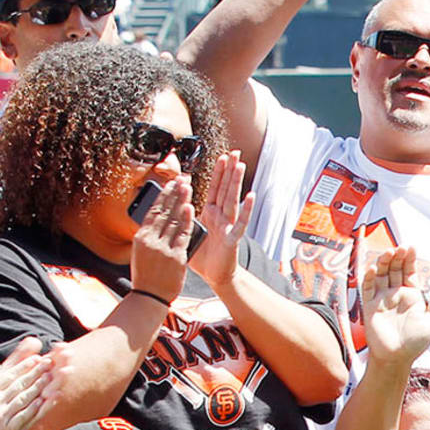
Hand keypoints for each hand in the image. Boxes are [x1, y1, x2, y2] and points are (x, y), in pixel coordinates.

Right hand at [129, 176, 193, 304]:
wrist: (150, 297)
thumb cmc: (147, 275)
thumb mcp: (142, 253)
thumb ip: (150, 236)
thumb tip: (159, 219)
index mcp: (141, 237)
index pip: (153, 211)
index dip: (163, 195)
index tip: (170, 184)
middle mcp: (150, 240)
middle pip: (164, 211)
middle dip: (174, 193)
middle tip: (183, 179)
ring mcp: (163, 248)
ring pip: (174, 220)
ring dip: (182, 201)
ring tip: (188, 188)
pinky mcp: (176, 257)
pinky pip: (183, 235)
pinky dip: (187, 220)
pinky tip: (190, 208)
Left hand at [187, 150, 253, 289]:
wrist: (215, 277)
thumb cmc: (204, 257)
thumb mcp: (188, 232)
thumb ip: (184, 217)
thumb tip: (178, 202)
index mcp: (210, 214)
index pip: (214, 189)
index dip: (217, 173)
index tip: (220, 156)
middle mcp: (221, 218)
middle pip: (225, 189)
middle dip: (228, 170)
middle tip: (234, 152)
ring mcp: (228, 227)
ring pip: (232, 200)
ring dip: (236, 182)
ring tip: (240, 165)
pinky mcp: (232, 239)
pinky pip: (240, 223)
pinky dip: (246, 210)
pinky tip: (250, 196)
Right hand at [359, 245, 429, 374]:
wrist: (396, 358)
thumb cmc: (415, 342)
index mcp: (411, 295)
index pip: (409, 272)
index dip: (409, 259)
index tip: (410, 247)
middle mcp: (396, 294)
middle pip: (394, 269)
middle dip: (397, 257)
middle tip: (400, 247)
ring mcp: (382, 298)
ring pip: (380, 274)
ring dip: (383, 262)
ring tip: (388, 252)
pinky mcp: (369, 306)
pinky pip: (367, 288)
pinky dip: (368, 277)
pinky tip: (372, 268)